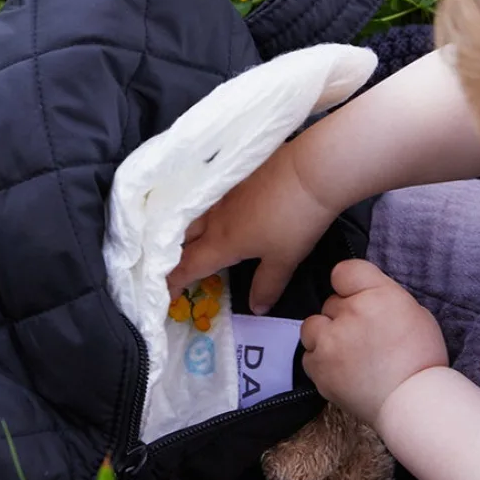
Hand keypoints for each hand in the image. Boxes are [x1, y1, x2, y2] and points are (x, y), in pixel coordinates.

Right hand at [168, 140, 335, 313]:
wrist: (310, 170)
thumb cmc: (295, 221)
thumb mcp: (284, 260)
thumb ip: (267, 285)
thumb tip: (256, 308)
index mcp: (222, 242)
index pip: (188, 266)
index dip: (175, 282)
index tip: (168, 294)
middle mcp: (215, 217)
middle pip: (183, 239)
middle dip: (175, 256)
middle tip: (175, 267)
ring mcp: (223, 193)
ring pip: (194, 216)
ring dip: (187, 231)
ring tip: (189, 240)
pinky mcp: (236, 176)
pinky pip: (210, 198)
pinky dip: (205, 211)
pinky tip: (216, 211)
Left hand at [300, 261, 447, 424]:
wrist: (413, 404)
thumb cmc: (421, 359)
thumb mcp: (414, 312)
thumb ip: (383, 297)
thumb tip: (362, 295)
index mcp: (378, 294)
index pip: (345, 270)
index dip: (350, 285)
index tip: (359, 298)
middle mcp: (350, 312)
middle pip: (331, 301)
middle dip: (344, 315)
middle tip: (364, 336)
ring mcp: (331, 341)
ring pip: (312, 325)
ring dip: (325, 335)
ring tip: (346, 352)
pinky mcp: (318, 367)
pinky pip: (308, 354)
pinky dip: (320, 361)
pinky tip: (341, 370)